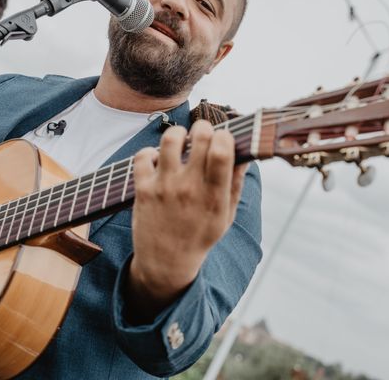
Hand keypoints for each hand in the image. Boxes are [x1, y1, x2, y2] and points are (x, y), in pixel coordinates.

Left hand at [127, 120, 247, 317]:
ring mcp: (165, 187)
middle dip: (203, 127)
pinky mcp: (143, 189)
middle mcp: (190, 188)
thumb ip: (235, 184)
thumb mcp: (226, 216)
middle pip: (199, 138)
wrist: (166, 262)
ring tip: (180, 141)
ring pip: (170, 140)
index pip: (222, 152)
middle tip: (202, 133)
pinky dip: (150, 152)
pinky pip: (143, 156)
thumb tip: (244, 154)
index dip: (224, 135)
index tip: (222, 138)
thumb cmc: (199, 236)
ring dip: (177, 134)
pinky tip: (158, 159)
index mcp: (215, 196)